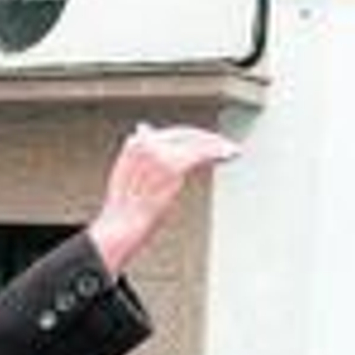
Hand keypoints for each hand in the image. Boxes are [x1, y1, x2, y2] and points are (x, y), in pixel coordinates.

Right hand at [86, 123, 239, 275]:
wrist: (123, 225)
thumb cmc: (126, 207)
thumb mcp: (127, 172)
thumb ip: (140, 151)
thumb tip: (145, 129)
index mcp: (136, 143)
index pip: (171, 132)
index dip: (193, 135)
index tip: (208, 140)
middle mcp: (147, 143)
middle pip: (186, 134)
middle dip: (208, 138)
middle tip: (225, 144)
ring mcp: (160, 154)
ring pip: (197, 142)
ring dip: (218, 145)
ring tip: (231, 150)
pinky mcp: (173, 166)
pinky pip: (201, 154)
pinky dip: (218, 152)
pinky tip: (228, 155)